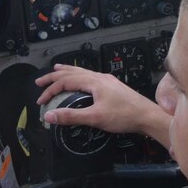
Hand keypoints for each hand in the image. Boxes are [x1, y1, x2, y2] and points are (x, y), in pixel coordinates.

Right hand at [35, 64, 170, 146]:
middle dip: (53, 77)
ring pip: (82, 72)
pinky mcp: (112, 86)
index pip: (65, 82)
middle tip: (40, 82)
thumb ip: (71, 116)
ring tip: (57, 70)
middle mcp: (100, 78)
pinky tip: (81, 80)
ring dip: (66, 72)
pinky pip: (90, 76)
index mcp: (94, 82)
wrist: (147, 116)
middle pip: (71, 72)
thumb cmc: (126, 116)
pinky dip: (79, 76)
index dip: (50, 90)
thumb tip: (50, 116)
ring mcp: (107, 81)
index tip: (41, 100)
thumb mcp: (94, 117)